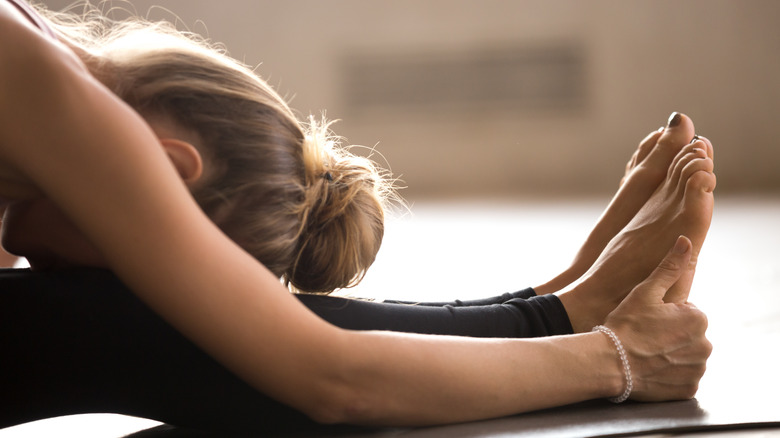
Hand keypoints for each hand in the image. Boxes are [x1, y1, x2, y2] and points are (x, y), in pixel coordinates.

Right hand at [604, 236, 711, 401]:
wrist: (611, 363)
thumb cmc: (626, 325)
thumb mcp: (645, 291)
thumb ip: (670, 266)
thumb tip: (685, 240)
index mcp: (698, 319)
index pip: (685, 313)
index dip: (664, 315)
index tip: (646, 321)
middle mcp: (705, 345)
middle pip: (688, 336)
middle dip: (670, 336)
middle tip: (643, 337)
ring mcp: (697, 369)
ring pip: (686, 357)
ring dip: (670, 355)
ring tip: (645, 353)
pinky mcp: (688, 389)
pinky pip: (682, 378)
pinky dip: (669, 375)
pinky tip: (651, 369)